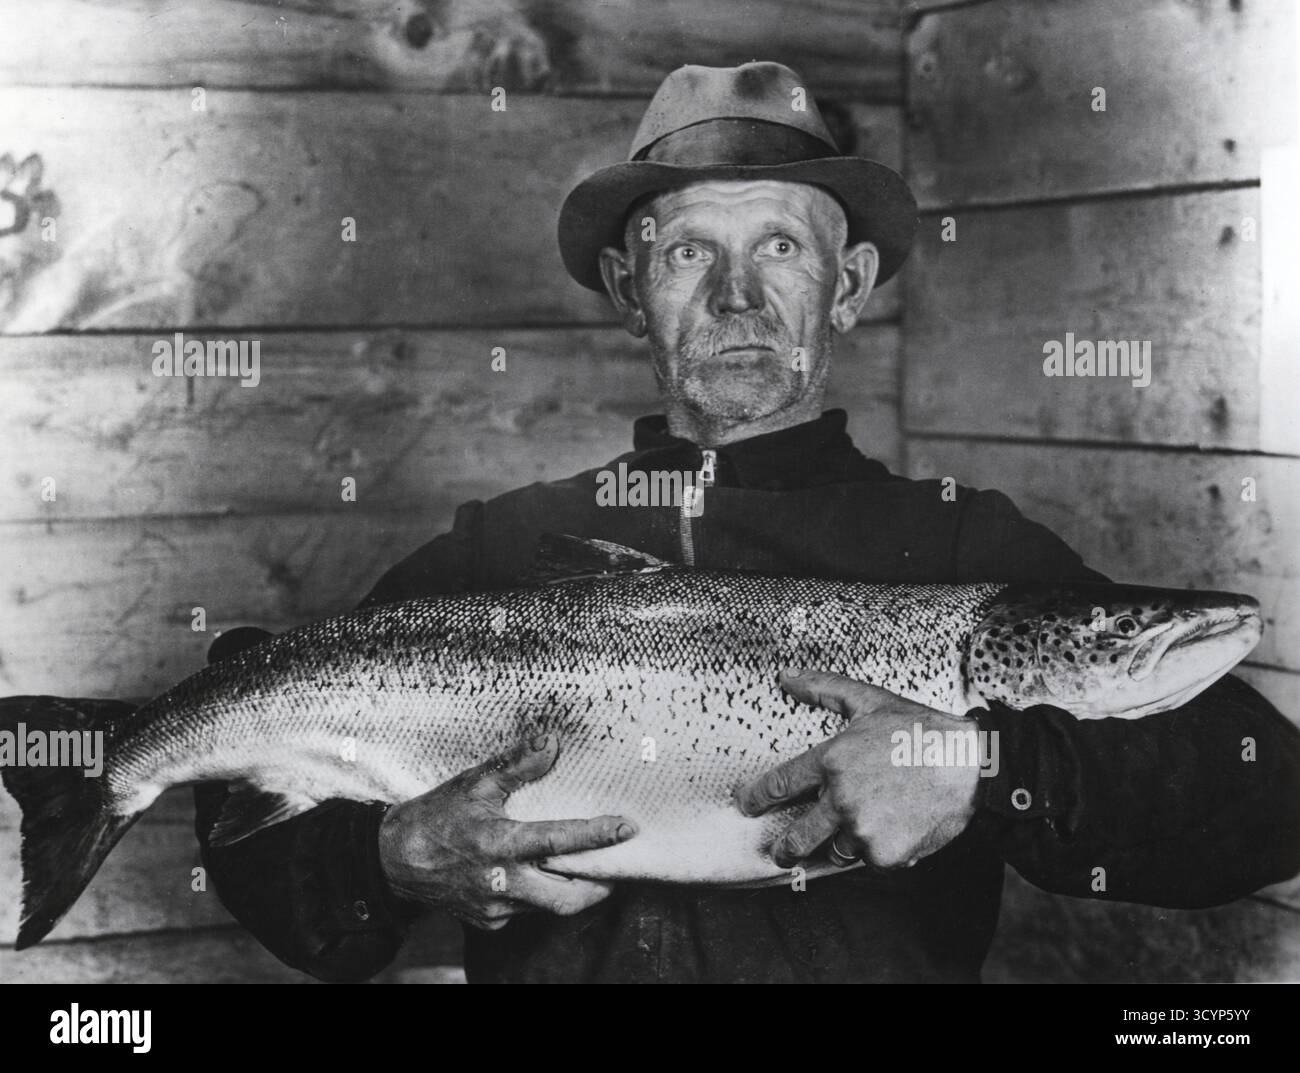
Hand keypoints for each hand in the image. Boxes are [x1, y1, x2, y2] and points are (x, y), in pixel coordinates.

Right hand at [378, 733, 635, 929]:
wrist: (391, 861)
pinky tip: (537, 877)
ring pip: (547, 907)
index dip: (597, 835)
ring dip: (569, 890)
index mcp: (500, 844)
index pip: (560, 841)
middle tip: (616, 868)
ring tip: (584, 869)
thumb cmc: (434, 817)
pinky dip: (538, 896)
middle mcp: (502, 882)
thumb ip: (515, 764)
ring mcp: (495, 908)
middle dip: (599, 887)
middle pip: (567, 898)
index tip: (627, 827)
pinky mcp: (487, 922)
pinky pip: (524, 913)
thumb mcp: (473, 784)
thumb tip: (551, 742)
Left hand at [735, 670, 979, 869]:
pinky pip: (870, 861)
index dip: (758, 797)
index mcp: (831, 761)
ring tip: (851, 836)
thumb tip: (786, 675)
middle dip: (785, 848)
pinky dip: (877, 852)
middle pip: (798, 836)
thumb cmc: (919, 729)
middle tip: (781, 852)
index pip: (781, 784)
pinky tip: (892, 832)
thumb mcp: (869, 700)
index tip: (746, 806)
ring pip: (836, 851)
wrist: (969, 765)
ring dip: (840, 846)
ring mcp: (862, 830)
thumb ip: (823, 688)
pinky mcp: (886, 854)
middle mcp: (841, 799)